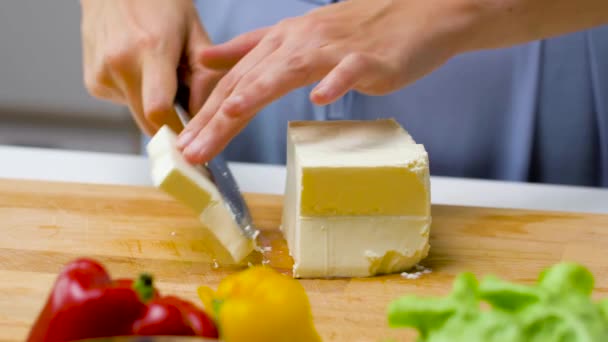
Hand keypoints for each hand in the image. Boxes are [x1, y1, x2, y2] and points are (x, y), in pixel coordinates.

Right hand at [80, 0, 226, 134]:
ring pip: (137, 113)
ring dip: (154, 106)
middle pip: (147, 121)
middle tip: (186, 109)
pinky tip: (140, 70)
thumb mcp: (194, 32)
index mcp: (150, 49)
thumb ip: (205, 77)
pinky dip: (138, 95)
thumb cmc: (159, 3)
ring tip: (160, 74)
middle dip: (171, 123)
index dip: (178, 130)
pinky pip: (125, 103)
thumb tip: (204, 116)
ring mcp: (102, 74)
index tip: (193, 138)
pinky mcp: (93, 82)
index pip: (158, 110)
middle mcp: (119, 64)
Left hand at [176, 0, 470, 162]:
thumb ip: (249, 49)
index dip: (206, 114)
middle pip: (251, 81)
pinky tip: (321, 97)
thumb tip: (206, 60)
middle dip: (217, 117)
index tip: (183, 145)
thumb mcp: (296, 38)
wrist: (415, 14)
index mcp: (280, 43)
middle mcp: (299, 43)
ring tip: (233, 114)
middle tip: (192, 150)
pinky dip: (335, 82)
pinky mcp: (367, 57)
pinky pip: (348, 69)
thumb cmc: (356, 32)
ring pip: (290, 71)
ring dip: (259, 91)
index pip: (234, 82)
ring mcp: (333, 49)